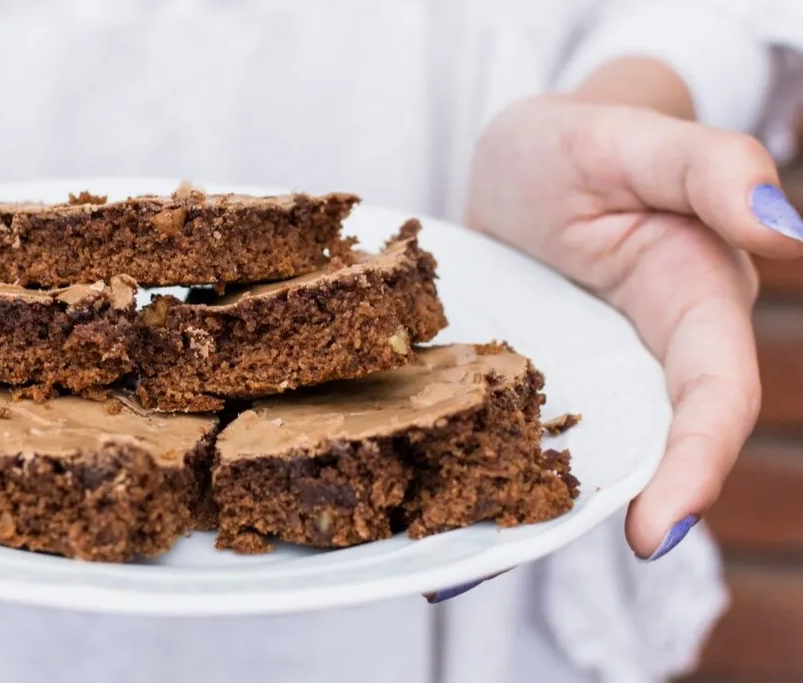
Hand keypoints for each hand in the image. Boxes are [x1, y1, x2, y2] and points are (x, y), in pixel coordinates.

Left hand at [464, 94, 801, 564]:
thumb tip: (786, 231)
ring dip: (532, 516)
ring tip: (459, 568)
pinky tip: (425, 527)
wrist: (521, 160)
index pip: (712, 396)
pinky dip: (483, 481)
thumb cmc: (583, 143)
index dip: (693, 464)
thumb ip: (712, 171)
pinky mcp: (531, 384)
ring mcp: (584, 377)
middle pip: (645, 449)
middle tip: (526, 563)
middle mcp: (646, 357)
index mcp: (694, 303)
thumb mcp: (634, 138)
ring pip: (577, 458)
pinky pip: (517, 439)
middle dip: (602, 515)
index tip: (653, 531)